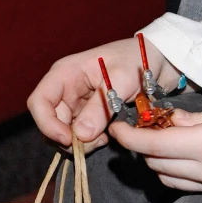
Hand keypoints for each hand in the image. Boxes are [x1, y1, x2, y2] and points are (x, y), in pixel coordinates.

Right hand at [27, 36, 169, 152]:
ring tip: (103, 139)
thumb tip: (80, 135)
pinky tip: (106, 137)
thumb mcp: (120, 80)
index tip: (67, 138)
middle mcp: (67, 88)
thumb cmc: (139, 59)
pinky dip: (90, 140)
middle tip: (93, 143)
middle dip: (68, 138)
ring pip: (65, 131)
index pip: (39, 102)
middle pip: (51, 121)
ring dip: (80, 142)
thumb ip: (100, 107)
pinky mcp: (90, 113)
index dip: (47, 123)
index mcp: (66, 73)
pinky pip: (80, 133)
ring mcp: (78, 102)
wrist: (162, 60)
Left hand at [109, 90, 201, 194]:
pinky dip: (173, 169)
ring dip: (156, 158)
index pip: (154, 145)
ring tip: (162, 136)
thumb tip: (174, 121)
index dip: (129, 137)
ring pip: (167, 177)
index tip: (116, 127)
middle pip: (155, 163)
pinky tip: (180, 152)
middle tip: (143, 123)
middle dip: (142, 144)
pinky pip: (185, 185)